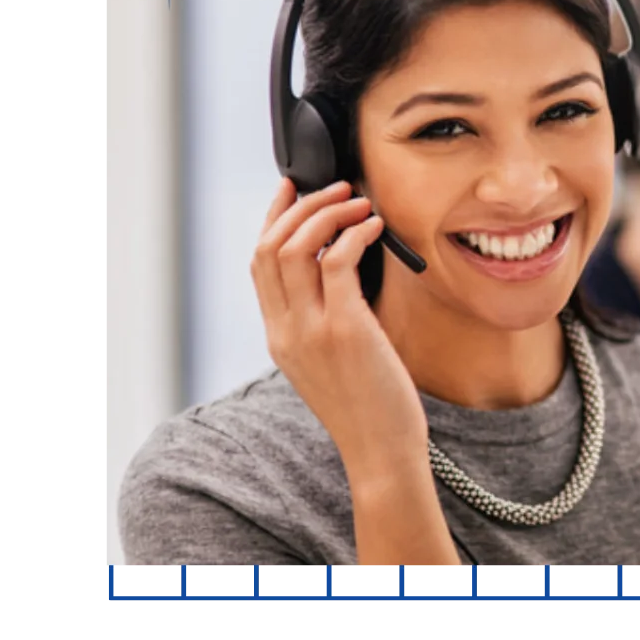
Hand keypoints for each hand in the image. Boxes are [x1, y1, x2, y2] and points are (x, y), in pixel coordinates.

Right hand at [250, 179, 429, 485]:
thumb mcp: (329, 359)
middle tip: (335, 188)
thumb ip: (322, 317)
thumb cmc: (368, 404)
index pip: (258, 263)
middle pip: (270, 247)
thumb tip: (341, 265)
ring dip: (328, 212)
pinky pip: (337, 261)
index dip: (273, 219)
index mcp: (278, 336)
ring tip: (357, 201)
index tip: (293, 190)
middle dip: (301, 206)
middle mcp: (286, 330)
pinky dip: (354, 233)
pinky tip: (374, 227)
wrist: (381, 451)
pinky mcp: (345, 329)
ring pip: (296, 247)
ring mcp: (311, 330)